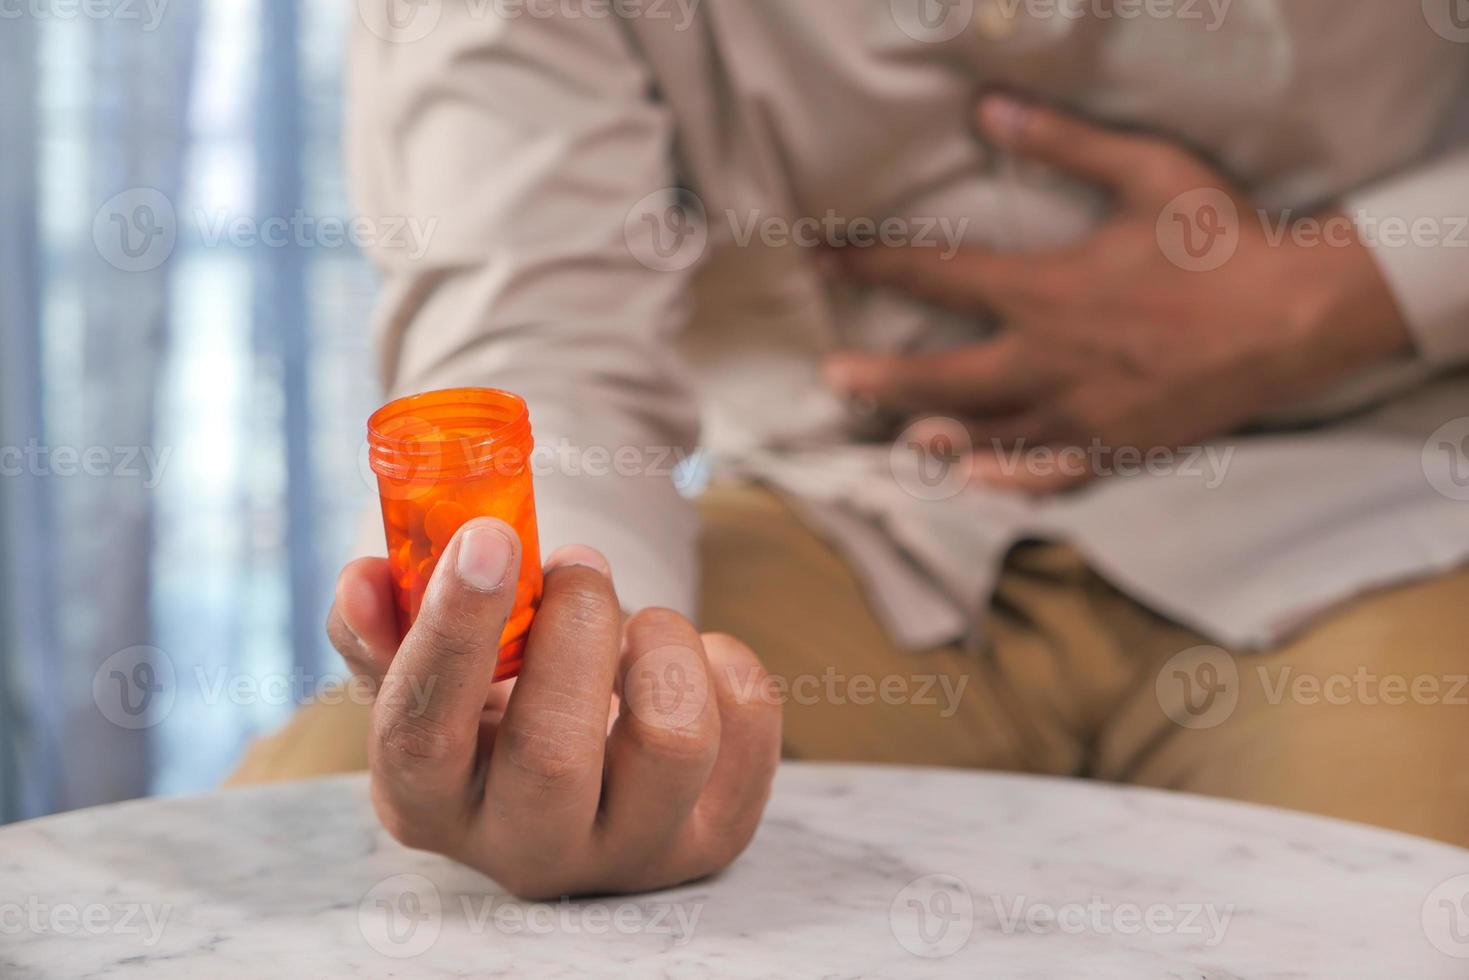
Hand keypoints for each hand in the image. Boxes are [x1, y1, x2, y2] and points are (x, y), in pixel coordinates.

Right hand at [326, 519, 780, 898]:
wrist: (585, 767)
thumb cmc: (493, 703)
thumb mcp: (428, 667)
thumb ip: (387, 622)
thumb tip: (366, 580)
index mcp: (429, 804)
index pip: (422, 736)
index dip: (453, 632)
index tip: (488, 537)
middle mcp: (527, 851)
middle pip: (552, 756)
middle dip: (574, 629)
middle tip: (578, 565)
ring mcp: (631, 852)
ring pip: (674, 741)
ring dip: (659, 639)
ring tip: (637, 621)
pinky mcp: (716, 835)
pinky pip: (748, 721)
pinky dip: (721, 658)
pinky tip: (684, 659)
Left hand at [826, 95, 1410, 493]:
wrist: (1298, 315)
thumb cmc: (1223, 238)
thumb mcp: (1145, 170)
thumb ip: (1061, 142)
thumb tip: (988, 107)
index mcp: (1046, 291)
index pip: (934, 277)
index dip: (869, 266)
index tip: (823, 261)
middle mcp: (1048, 361)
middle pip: (939, 378)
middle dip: (878, 378)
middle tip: (833, 377)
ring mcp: (1079, 414)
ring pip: (984, 434)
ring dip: (929, 433)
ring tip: (893, 433)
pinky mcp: (1115, 448)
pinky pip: (1046, 475)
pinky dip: (1004, 480)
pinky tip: (973, 480)